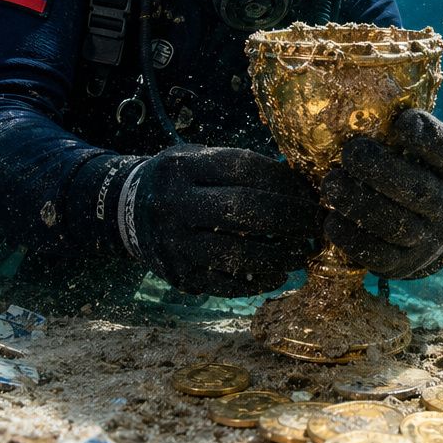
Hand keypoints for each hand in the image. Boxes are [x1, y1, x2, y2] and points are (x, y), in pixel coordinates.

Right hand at [121, 144, 322, 295]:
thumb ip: (239, 168)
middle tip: (317, 225)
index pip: (245, 169)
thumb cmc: (180, 181)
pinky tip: (278, 275)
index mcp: (184, 167)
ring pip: (236, 252)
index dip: (285, 181)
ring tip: (302, 254)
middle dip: (290, 218)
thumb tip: (299, 187)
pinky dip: (257, 281)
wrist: (125, 210)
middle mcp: (175, 202)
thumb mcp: (198, 159)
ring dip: (279, 255)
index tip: (311, 193)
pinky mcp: (177, 274)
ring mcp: (174, 242)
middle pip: (243, 209)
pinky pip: (224, 283)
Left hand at [321, 109, 442, 278]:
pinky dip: (351, 237)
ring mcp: (428, 239)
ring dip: (359, 203)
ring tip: (332, 183)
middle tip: (351, 152)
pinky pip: (377, 254)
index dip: (427, 137)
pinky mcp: (403, 263)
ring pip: (396, 224)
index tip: (400, 121)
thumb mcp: (418, 154)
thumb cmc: (411, 174)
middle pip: (418, 190)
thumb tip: (354, 94)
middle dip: (381, 170)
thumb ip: (398, 132)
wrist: (426, 232)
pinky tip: (332, 218)